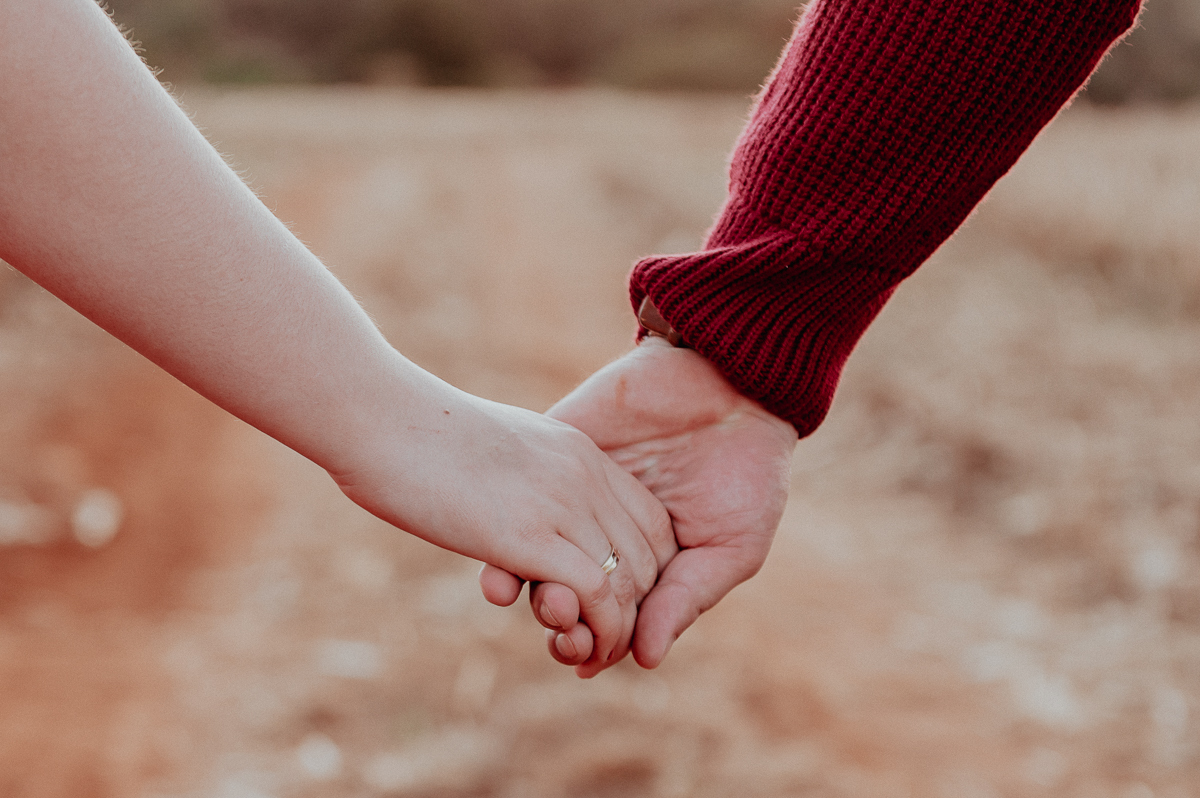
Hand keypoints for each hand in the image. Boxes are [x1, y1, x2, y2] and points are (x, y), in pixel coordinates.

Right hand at [335, 383, 674, 668]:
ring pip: (628, 580)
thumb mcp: (494, 447)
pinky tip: (577, 649)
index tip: (620, 603)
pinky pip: (595, 593)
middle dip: (638, 609)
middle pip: (648, 554)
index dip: (646, 570)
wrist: (379, 417)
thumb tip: (513, 507)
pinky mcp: (528, 535)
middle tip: (606, 643)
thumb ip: (523, 475)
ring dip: (617, 631)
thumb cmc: (416, 434)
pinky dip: (599, 631)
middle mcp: (583, 474)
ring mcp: (560, 502)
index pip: (650, 518)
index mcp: (579, 450)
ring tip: (592, 657)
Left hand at [480, 336, 796, 675]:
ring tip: (542, 604)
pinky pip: (517, 496)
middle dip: (557, 622)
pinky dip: (502, 533)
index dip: (592, 642)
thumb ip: (685, 599)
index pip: (605, 616)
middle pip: (562, 592)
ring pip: (531, 551)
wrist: (736, 386)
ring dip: (526, 587)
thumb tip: (645, 660)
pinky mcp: (556, 451)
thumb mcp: (730, 547)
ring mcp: (573, 493)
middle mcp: (601, 534)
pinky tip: (501, 567)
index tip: (584, 661)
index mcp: (643, 564)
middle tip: (560, 636)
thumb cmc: (748, 474)